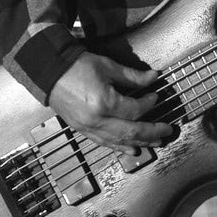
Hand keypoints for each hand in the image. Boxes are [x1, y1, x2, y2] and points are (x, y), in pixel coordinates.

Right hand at [51, 52, 178, 148]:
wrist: (49, 72)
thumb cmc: (76, 66)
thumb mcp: (108, 67)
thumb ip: (133, 76)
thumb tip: (153, 78)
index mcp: (104, 103)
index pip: (135, 110)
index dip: (149, 104)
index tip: (156, 97)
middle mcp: (97, 120)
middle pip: (131, 132)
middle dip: (152, 132)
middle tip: (167, 131)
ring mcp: (88, 127)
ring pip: (118, 141)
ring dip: (140, 143)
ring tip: (155, 144)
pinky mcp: (81, 129)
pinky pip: (104, 142)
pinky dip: (119, 147)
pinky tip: (131, 149)